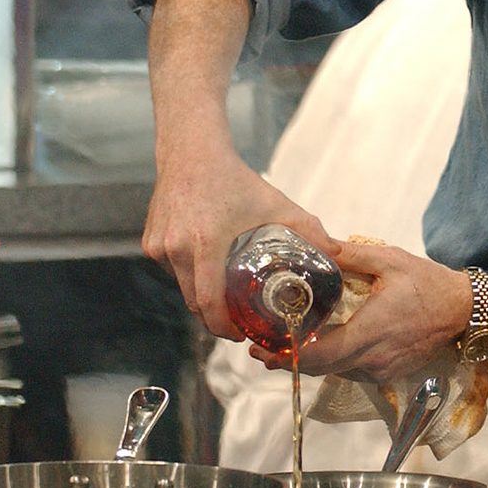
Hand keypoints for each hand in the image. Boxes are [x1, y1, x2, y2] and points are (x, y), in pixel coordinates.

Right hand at [143, 140, 338, 339]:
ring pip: (182, 288)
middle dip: (216, 319)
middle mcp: (177, 249)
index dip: (224, 327)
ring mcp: (159, 247)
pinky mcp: (150, 243)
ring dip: (202, 296)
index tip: (242, 334)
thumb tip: (337, 254)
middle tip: (239, 322)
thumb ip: (308, 229)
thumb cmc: (235, 179)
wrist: (192, 152)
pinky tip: (208, 270)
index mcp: (205, 244)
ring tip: (227, 297)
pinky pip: (172, 271)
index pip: (209, 304)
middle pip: (194, 303)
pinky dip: (189, 276)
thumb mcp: (275, 204)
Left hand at [250, 241, 470, 380]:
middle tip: (260, 348)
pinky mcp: (388, 374)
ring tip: (287, 344)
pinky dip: (333, 361)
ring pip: (334, 372)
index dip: (286, 356)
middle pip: (319, 369)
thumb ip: (350, 255)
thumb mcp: (389, 260)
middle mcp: (372, 359)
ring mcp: (381, 370)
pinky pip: (352, 371)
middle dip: (288, 360)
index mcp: (369, 331)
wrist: (464, 311)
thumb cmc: (428, 283)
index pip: (318, 355)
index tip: (261, 349)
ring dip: (311, 361)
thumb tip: (318, 245)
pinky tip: (324, 346)